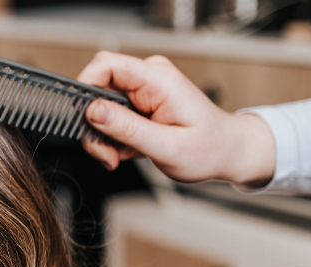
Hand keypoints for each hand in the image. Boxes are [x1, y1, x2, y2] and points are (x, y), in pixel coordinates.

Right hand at [76, 52, 274, 186]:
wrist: (227, 151)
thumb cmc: (208, 149)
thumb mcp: (166, 147)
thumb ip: (127, 129)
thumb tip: (93, 111)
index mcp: (159, 81)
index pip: (107, 65)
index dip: (85, 87)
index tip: (83, 120)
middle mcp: (150, 78)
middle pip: (98, 89)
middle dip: (94, 125)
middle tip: (106, 154)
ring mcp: (144, 88)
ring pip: (100, 106)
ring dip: (103, 136)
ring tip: (118, 156)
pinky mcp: (140, 101)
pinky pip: (110, 114)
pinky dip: (112, 137)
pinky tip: (128, 150)